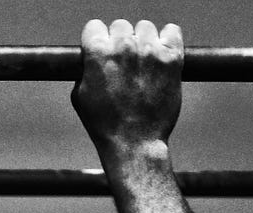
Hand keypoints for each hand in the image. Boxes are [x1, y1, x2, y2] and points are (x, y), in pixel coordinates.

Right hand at [72, 18, 182, 154]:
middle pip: (120, 26)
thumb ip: (85, 69)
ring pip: (145, 28)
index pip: (94, 27)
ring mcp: (150, 51)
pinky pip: (171, 31)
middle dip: (120, 43)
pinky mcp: (172, 58)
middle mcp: (124, 46)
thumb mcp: (80, 98)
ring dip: (143, 42)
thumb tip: (90, 56)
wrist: (134, 145)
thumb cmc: (104, 126)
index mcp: (98, 53)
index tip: (101, 55)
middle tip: (123, 67)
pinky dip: (167, 39)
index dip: (96, 42)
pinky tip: (161, 56)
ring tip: (142, 66)